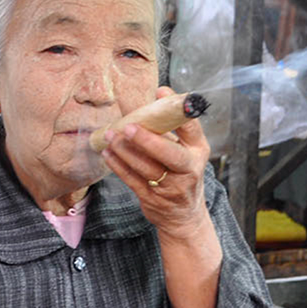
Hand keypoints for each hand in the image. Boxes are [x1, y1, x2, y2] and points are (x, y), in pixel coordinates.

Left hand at [100, 86, 212, 243]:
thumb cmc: (182, 173)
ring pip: (146, 167)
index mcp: (197, 151)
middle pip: (169, 154)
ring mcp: (171, 187)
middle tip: (129, 126)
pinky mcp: (152, 198)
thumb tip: (156, 94)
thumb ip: (172, 127)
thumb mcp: (186, 150)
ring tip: (111, 136)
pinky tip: (108, 153)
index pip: (191, 128)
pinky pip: (132, 180)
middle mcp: (188, 169)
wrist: (184, 215)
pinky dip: (118, 165)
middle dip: (147, 140)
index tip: (161, 92)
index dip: (177, 110)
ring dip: (125, 151)